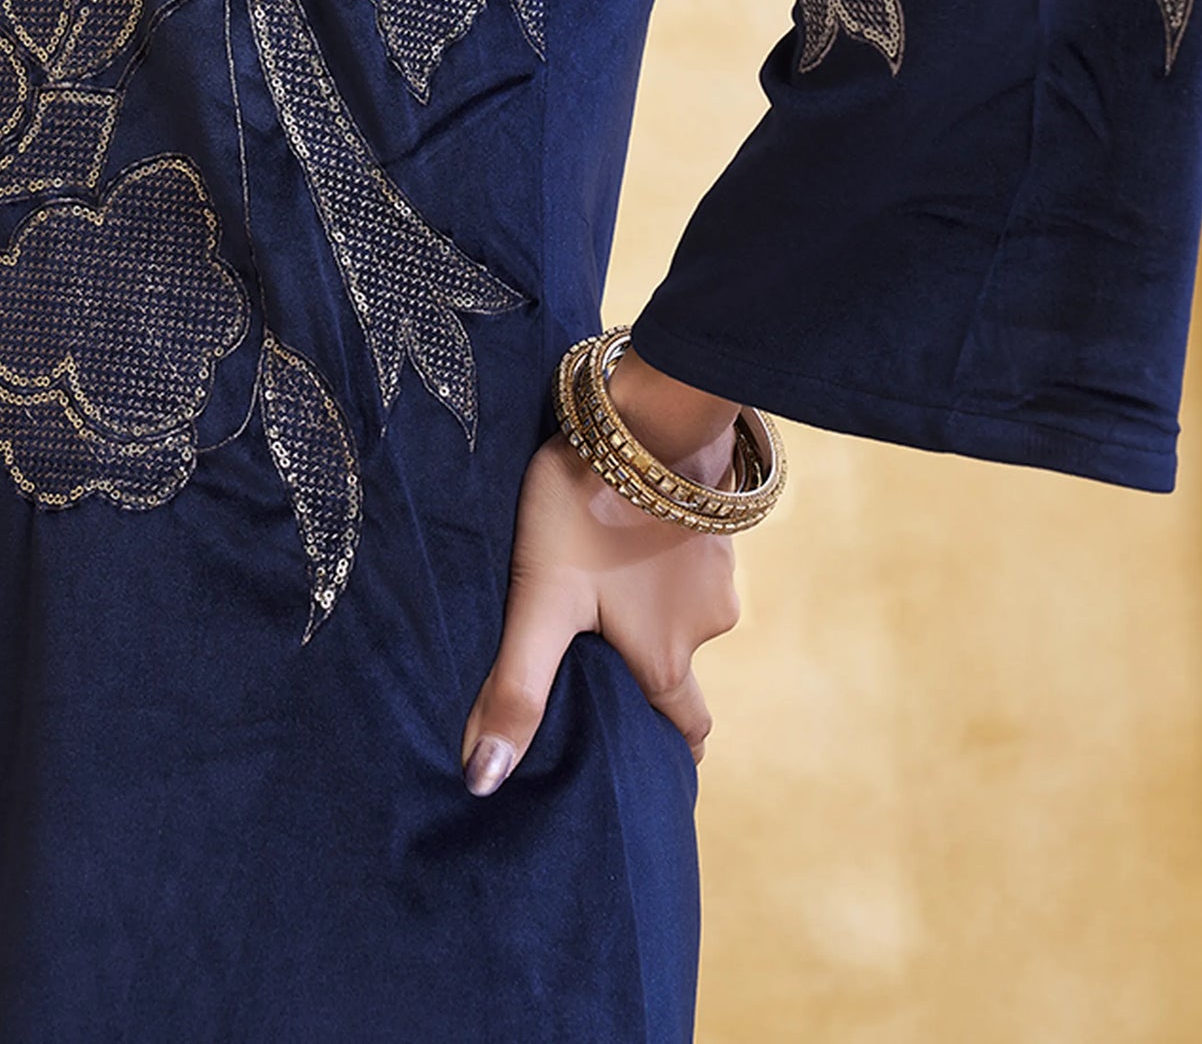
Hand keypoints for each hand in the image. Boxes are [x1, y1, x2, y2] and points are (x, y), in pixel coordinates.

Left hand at [460, 398, 743, 793]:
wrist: (640, 419)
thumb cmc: (585, 513)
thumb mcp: (540, 603)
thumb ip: (517, 689)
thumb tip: (483, 782)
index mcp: (666, 659)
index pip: (685, 731)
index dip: (665, 749)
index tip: (645, 760)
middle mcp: (706, 627)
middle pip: (678, 669)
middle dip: (646, 672)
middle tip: (599, 660)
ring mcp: (718, 572)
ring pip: (682, 610)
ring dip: (650, 606)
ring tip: (597, 586)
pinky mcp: (714, 523)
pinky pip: (686, 561)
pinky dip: (659, 561)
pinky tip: (621, 540)